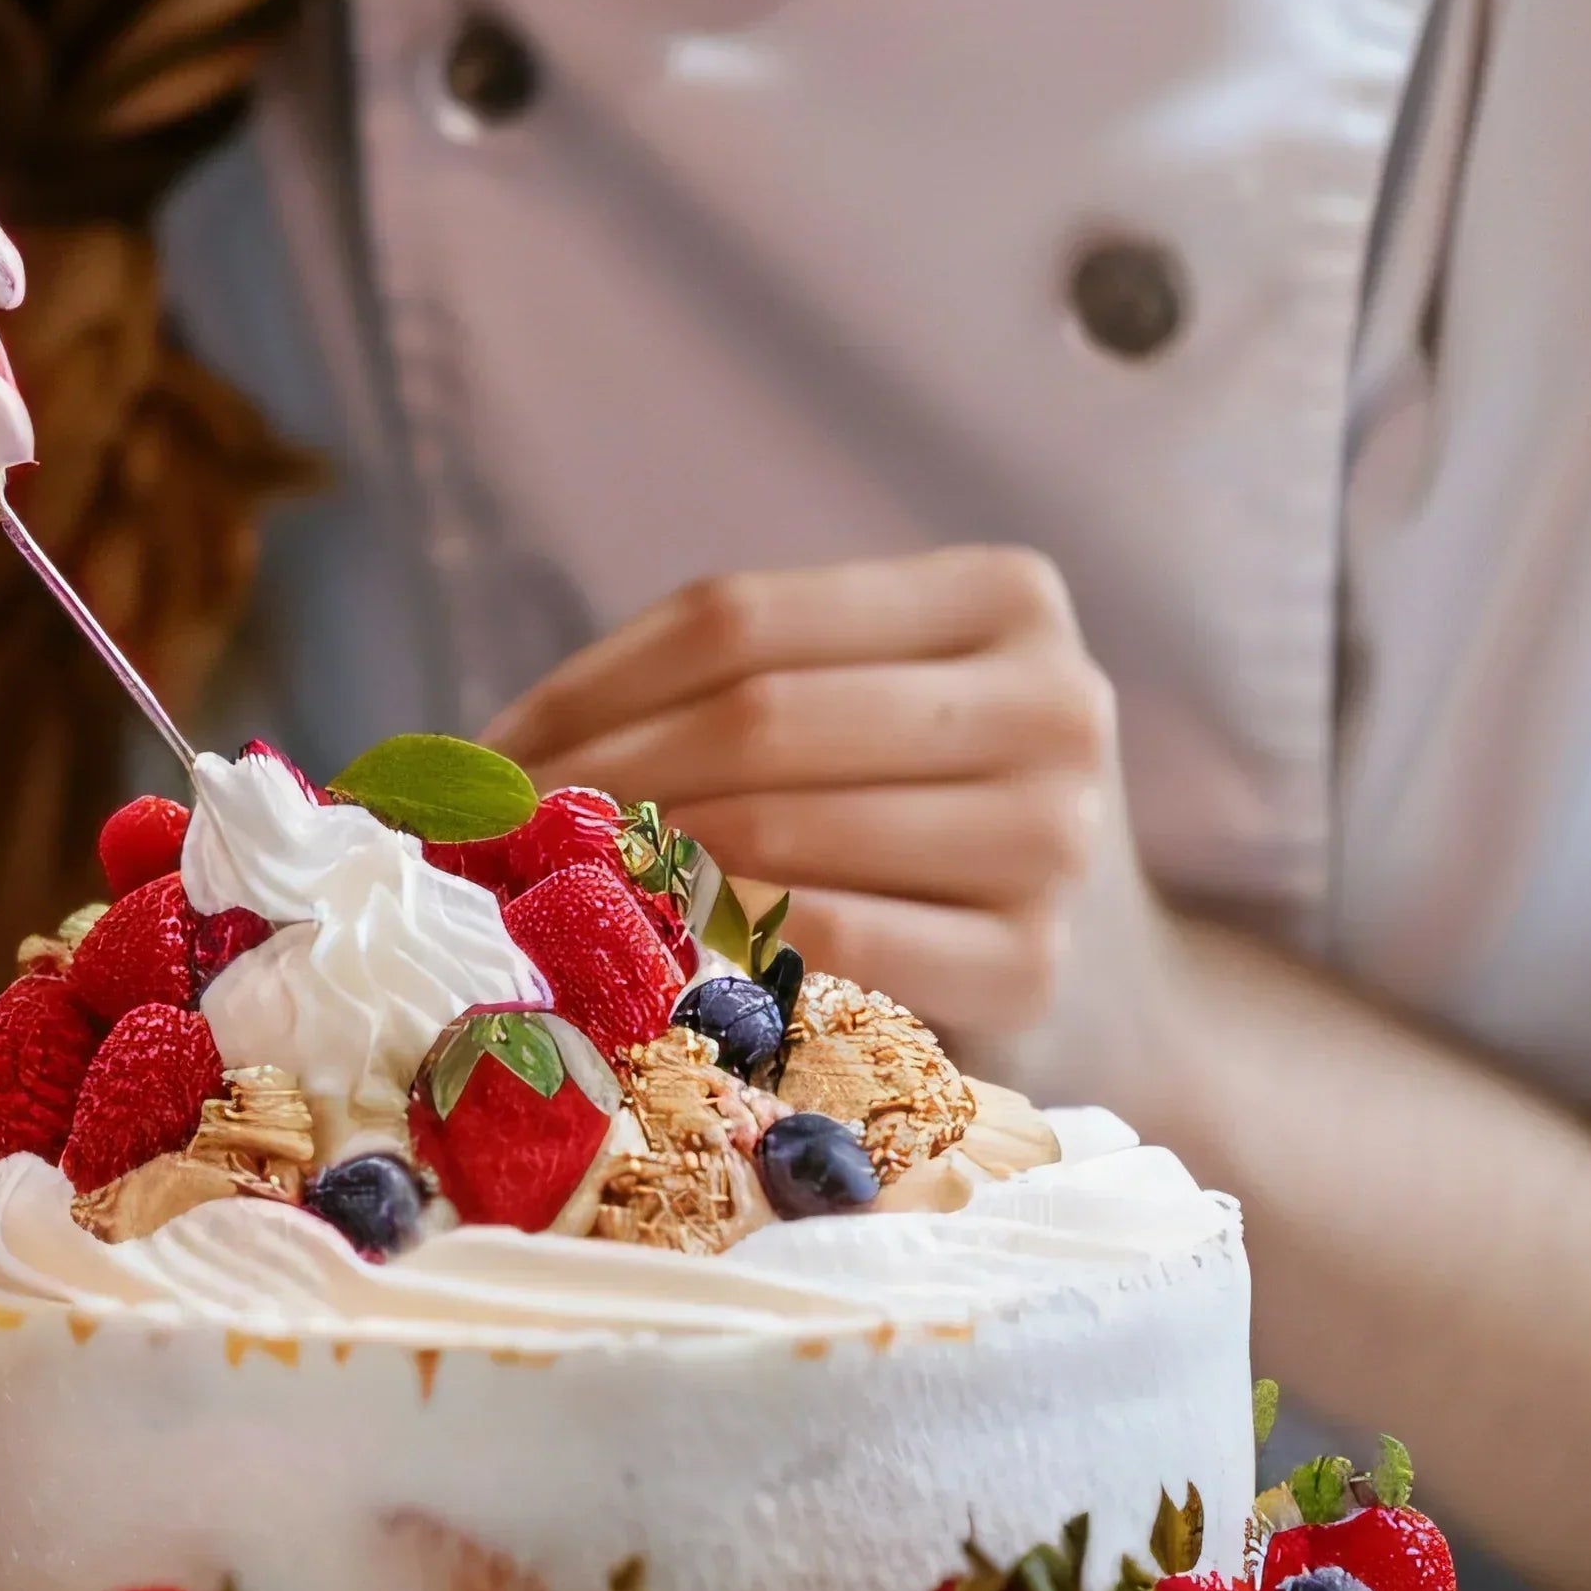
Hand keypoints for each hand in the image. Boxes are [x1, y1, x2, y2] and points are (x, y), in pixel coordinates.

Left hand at [481, 545, 1185, 1091]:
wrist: (1113, 993)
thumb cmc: (924, 828)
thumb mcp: (861, 715)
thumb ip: (724, 695)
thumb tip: (476, 756)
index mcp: (1004, 598)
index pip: (738, 618)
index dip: (587, 684)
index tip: (482, 754)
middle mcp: (1053, 699)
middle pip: (755, 719)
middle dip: (591, 781)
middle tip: (480, 838)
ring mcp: (1056, 835)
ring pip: (778, 831)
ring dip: (628, 870)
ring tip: (528, 894)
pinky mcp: (1035, 965)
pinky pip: (826, 942)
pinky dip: (710, 947)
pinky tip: (632, 960)